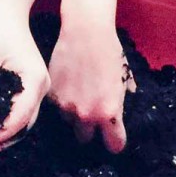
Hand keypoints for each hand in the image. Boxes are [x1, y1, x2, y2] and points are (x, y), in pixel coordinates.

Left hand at [0, 5, 50, 153]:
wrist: (4, 10)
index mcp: (34, 82)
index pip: (19, 121)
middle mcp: (40, 88)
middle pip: (23, 126)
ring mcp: (35, 87)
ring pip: (21, 121)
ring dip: (0, 134)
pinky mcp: (26, 85)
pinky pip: (17, 111)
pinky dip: (2, 122)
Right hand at [48, 22, 135, 152]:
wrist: (86, 31)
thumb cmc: (110, 51)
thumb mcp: (125, 77)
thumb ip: (122, 99)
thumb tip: (119, 113)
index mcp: (109, 112)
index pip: (114, 145)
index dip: (114, 141)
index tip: (113, 136)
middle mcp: (87, 114)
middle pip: (86, 138)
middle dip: (90, 128)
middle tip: (91, 111)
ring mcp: (66, 107)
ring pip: (69, 122)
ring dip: (73, 113)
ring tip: (78, 92)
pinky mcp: (51, 96)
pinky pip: (56, 107)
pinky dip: (61, 100)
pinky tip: (68, 83)